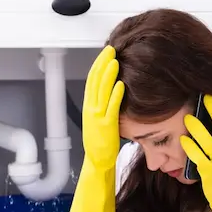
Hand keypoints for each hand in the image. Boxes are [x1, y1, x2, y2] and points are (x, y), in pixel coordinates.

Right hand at [82, 45, 124, 169]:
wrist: (97, 160)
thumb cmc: (101, 141)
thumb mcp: (98, 118)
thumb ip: (102, 104)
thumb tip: (110, 89)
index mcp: (89, 106)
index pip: (92, 80)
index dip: (98, 65)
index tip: (106, 53)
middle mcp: (91, 109)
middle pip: (95, 81)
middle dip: (102, 64)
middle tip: (110, 50)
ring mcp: (97, 117)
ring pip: (102, 91)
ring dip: (108, 75)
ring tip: (115, 62)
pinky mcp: (107, 126)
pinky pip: (111, 108)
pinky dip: (116, 95)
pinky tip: (121, 85)